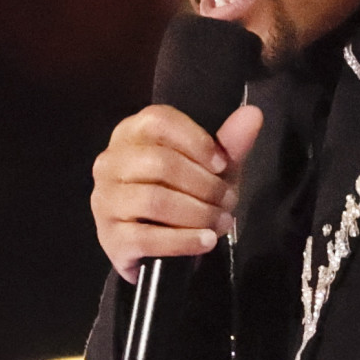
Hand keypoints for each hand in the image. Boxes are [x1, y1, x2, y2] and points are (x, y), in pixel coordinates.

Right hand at [91, 104, 263, 282]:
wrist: (154, 245)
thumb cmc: (183, 193)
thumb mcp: (210, 167)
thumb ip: (229, 142)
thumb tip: (253, 114)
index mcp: (131, 132)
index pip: (159, 122)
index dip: (196, 142)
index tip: (222, 164)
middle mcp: (110, 161)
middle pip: (160, 163)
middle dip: (204, 184)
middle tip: (229, 200)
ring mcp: (105, 199)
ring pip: (155, 201)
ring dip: (198, 213)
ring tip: (222, 222)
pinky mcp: (110, 237)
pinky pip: (148, 238)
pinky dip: (184, 240)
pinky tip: (206, 241)